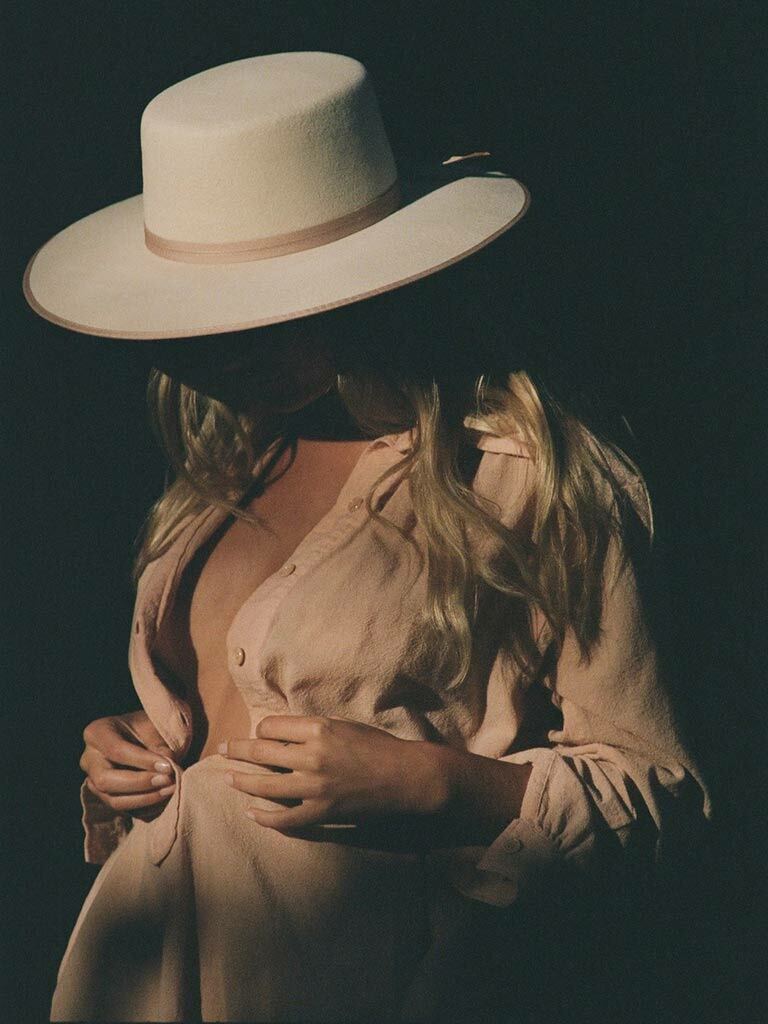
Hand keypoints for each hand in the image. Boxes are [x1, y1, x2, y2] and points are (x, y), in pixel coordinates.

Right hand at [80, 710, 177, 821]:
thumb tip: (169, 767)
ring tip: (171, 789)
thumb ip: (160, 746)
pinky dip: (146, 806)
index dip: (143, 761)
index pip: (116, 750)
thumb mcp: (155, 728)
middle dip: (140, 783)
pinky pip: (123, 808)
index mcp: (97, 733)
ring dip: (145, 798)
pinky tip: (165, 797)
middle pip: (106, 780)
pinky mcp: (105, 797)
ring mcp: (94, 781)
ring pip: (113, 800)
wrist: (144, 736)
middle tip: (168, 780)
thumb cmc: (148, 727)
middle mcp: (89, 759)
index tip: (168, 766)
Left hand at [220, 715, 448, 831]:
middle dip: (236, 750)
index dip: (260, 730)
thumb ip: (313, 729)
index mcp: (318, 728)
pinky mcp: (322, 811)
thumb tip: (281, 734)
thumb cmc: (378, 746)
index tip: (258, 734)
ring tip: (228, 778)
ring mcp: (314, 786)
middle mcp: (311, 755)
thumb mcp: (344, 725)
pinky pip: (285, 818)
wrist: (405, 776)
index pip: (271, 726)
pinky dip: (265, 817)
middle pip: (260, 751)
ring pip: (264, 785)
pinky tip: (252, 812)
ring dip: (242, 781)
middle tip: (222, 750)